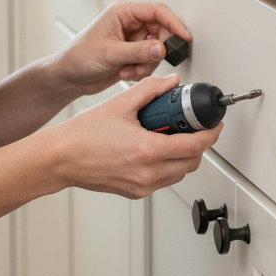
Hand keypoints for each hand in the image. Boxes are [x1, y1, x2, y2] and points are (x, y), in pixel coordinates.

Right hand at [43, 74, 221, 198]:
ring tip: (169, 136)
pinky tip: (152, 149)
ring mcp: (142, 186)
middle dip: (199, 145)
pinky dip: (166, 166)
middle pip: (192, 162)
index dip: (211, 134)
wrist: (60, 158)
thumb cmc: (82, 135)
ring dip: (183, 156)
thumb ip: (150, 90)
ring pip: (179, 173)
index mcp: (148, 150)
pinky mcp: (134, 192)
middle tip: (192, 128)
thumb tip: (170, 83)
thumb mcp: (119, 104)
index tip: (215, 125)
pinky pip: (162, 180)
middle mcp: (148, 173)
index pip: (195, 146)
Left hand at [55, 0, 190, 97]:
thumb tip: (161, 48)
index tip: (184, 37)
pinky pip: (151, 62)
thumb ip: (138, 51)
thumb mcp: (110, 53)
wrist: (68, 76)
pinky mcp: (133, 54)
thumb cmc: (78, 56)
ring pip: (158, 49)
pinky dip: (142, 70)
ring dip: (147, 64)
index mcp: (123, 12)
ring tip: (128, 68)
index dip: (174, 23)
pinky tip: (126, 72)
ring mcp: (132, 39)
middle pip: (162, 31)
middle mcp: (130, 23)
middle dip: (157, 51)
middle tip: (147, 61)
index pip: (157, 11)